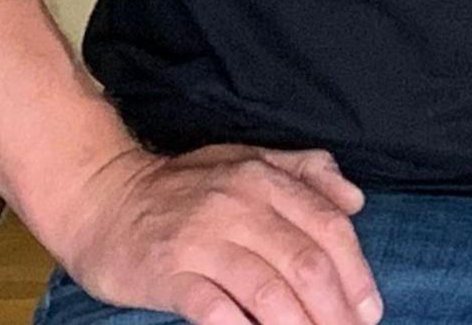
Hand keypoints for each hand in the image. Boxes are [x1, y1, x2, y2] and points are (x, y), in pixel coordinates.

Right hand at [45, 141, 382, 324]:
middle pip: (305, 263)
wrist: (101, 198)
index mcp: (263, 178)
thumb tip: (355, 199)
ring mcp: (200, 240)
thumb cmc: (182, 188)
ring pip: (268, 291)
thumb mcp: (245, 162)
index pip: (327, 227)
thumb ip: (304, 173)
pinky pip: (215, 310)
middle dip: (336, 309)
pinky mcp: (168, 273)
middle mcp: (236, 204)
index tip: (369, 309)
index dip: (356, 272)